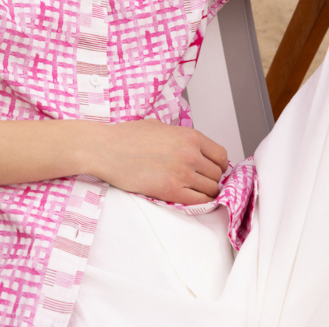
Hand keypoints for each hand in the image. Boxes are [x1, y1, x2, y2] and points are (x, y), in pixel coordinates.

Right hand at [90, 119, 228, 205]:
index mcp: (189, 136)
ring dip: (206, 192)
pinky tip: (190, 198)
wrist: (107, 149)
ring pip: (211, 190)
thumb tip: (193, 148)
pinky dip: (200, 202)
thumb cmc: (128, 136)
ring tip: (193, 190)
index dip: (218, 164)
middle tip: (201, 181)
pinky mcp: (171, 191)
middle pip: (217, 174)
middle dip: (211, 179)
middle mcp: (190, 154)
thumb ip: (180, 137)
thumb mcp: (160, 126)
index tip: (213, 169)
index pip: (220, 155)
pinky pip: (199, 202)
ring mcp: (182, 173)